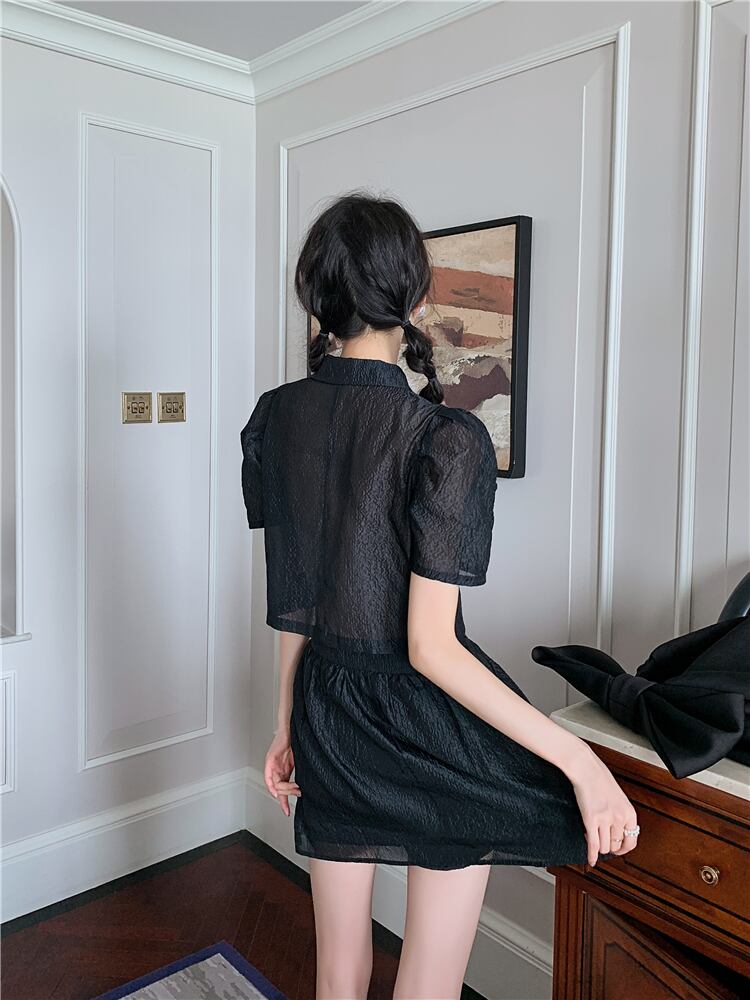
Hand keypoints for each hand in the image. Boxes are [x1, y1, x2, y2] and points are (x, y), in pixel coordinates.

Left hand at [264, 729, 300, 817]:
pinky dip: (272, 784)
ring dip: (285, 788)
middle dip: (288, 795)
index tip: (288, 812)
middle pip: (278, 789)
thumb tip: (305, 788)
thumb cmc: (299, 740)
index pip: (283, 789)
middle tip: (299, 793)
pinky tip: (276, 790)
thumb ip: (301, 773)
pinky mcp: (271, 758)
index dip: (285, 802)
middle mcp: (277, 768)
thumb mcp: (301, 761)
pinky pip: (269, 775)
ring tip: (296, 787)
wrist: (296, 726)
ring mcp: (273, 763)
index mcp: (285, 769)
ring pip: (275, 784)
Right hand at [566, 744, 638, 866]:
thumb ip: (619, 814)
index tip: (618, 850)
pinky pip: (593, 844)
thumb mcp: (617, 797)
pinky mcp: (591, 819)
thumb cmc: (599, 778)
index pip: (631, 841)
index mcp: (629, 812)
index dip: (623, 849)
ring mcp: (605, 819)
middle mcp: (620, 818)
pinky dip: (591, 856)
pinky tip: (590, 860)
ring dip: (598, 848)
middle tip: (601, 841)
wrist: (585, 768)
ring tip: (592, 838)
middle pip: (615, 845)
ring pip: (604, 847)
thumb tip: (616, 831)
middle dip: (608, 846)